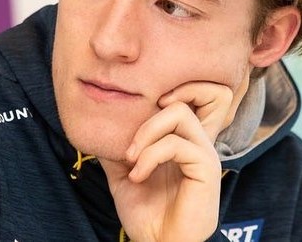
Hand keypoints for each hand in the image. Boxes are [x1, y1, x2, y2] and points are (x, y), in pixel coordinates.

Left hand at [100, 76, 249, 241]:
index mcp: (182, 139)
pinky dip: (150, 156)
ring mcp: (204, 152)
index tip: (141, 111)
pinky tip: (138, 175)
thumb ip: (115, 146)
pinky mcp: (206, 167)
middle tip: (129, 146)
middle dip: (149, 115)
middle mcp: (197, 141)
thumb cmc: (145, 211)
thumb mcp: (122, 171)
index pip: (196, 95)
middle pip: (188, 96)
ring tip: (131, 159)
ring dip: (147, 133)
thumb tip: (95, 124)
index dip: (177, 89)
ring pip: (180, 113)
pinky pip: (176, 144)